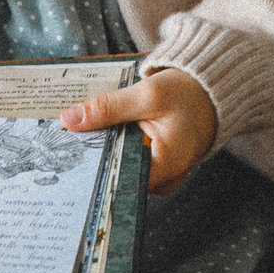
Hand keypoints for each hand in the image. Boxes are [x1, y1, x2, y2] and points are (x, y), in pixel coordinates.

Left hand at [60, 66, 216, 193]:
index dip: (91, 167)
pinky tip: (97, 131)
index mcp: (165, 168)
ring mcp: (158, 174)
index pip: (118, 180)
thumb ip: (108, 108)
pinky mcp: (152, 164)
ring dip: (100, 148)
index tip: (65, 153)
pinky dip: (111, 144)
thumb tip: (70, 120)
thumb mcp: (147, 95)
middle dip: (91, 155)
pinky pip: (124, 158)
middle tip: (63, 139)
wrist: (210, 92)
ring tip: (78, 133)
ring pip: (118, 166)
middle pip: (116, 174)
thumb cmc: (188, 94)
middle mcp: (162, 180)